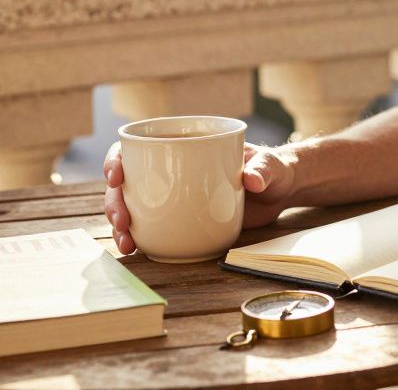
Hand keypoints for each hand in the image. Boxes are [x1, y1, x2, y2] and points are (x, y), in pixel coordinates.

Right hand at [102, 141, 296, 255]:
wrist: (281, 191)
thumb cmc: (273, 167)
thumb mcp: (270, 164)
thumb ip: (262, 170)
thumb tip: (250, 180)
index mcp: (184, 147)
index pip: (138, 148)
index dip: (118, 160)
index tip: (116, 176)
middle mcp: (170, 171)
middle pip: (127, 183)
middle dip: (115, 202)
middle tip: (122, 222)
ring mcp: (172, 196)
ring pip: (132, 207)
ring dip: (121, 225)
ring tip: (126, 244)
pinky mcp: (181, 219)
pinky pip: (151, 226)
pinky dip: (139, 237)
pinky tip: (135, 249)